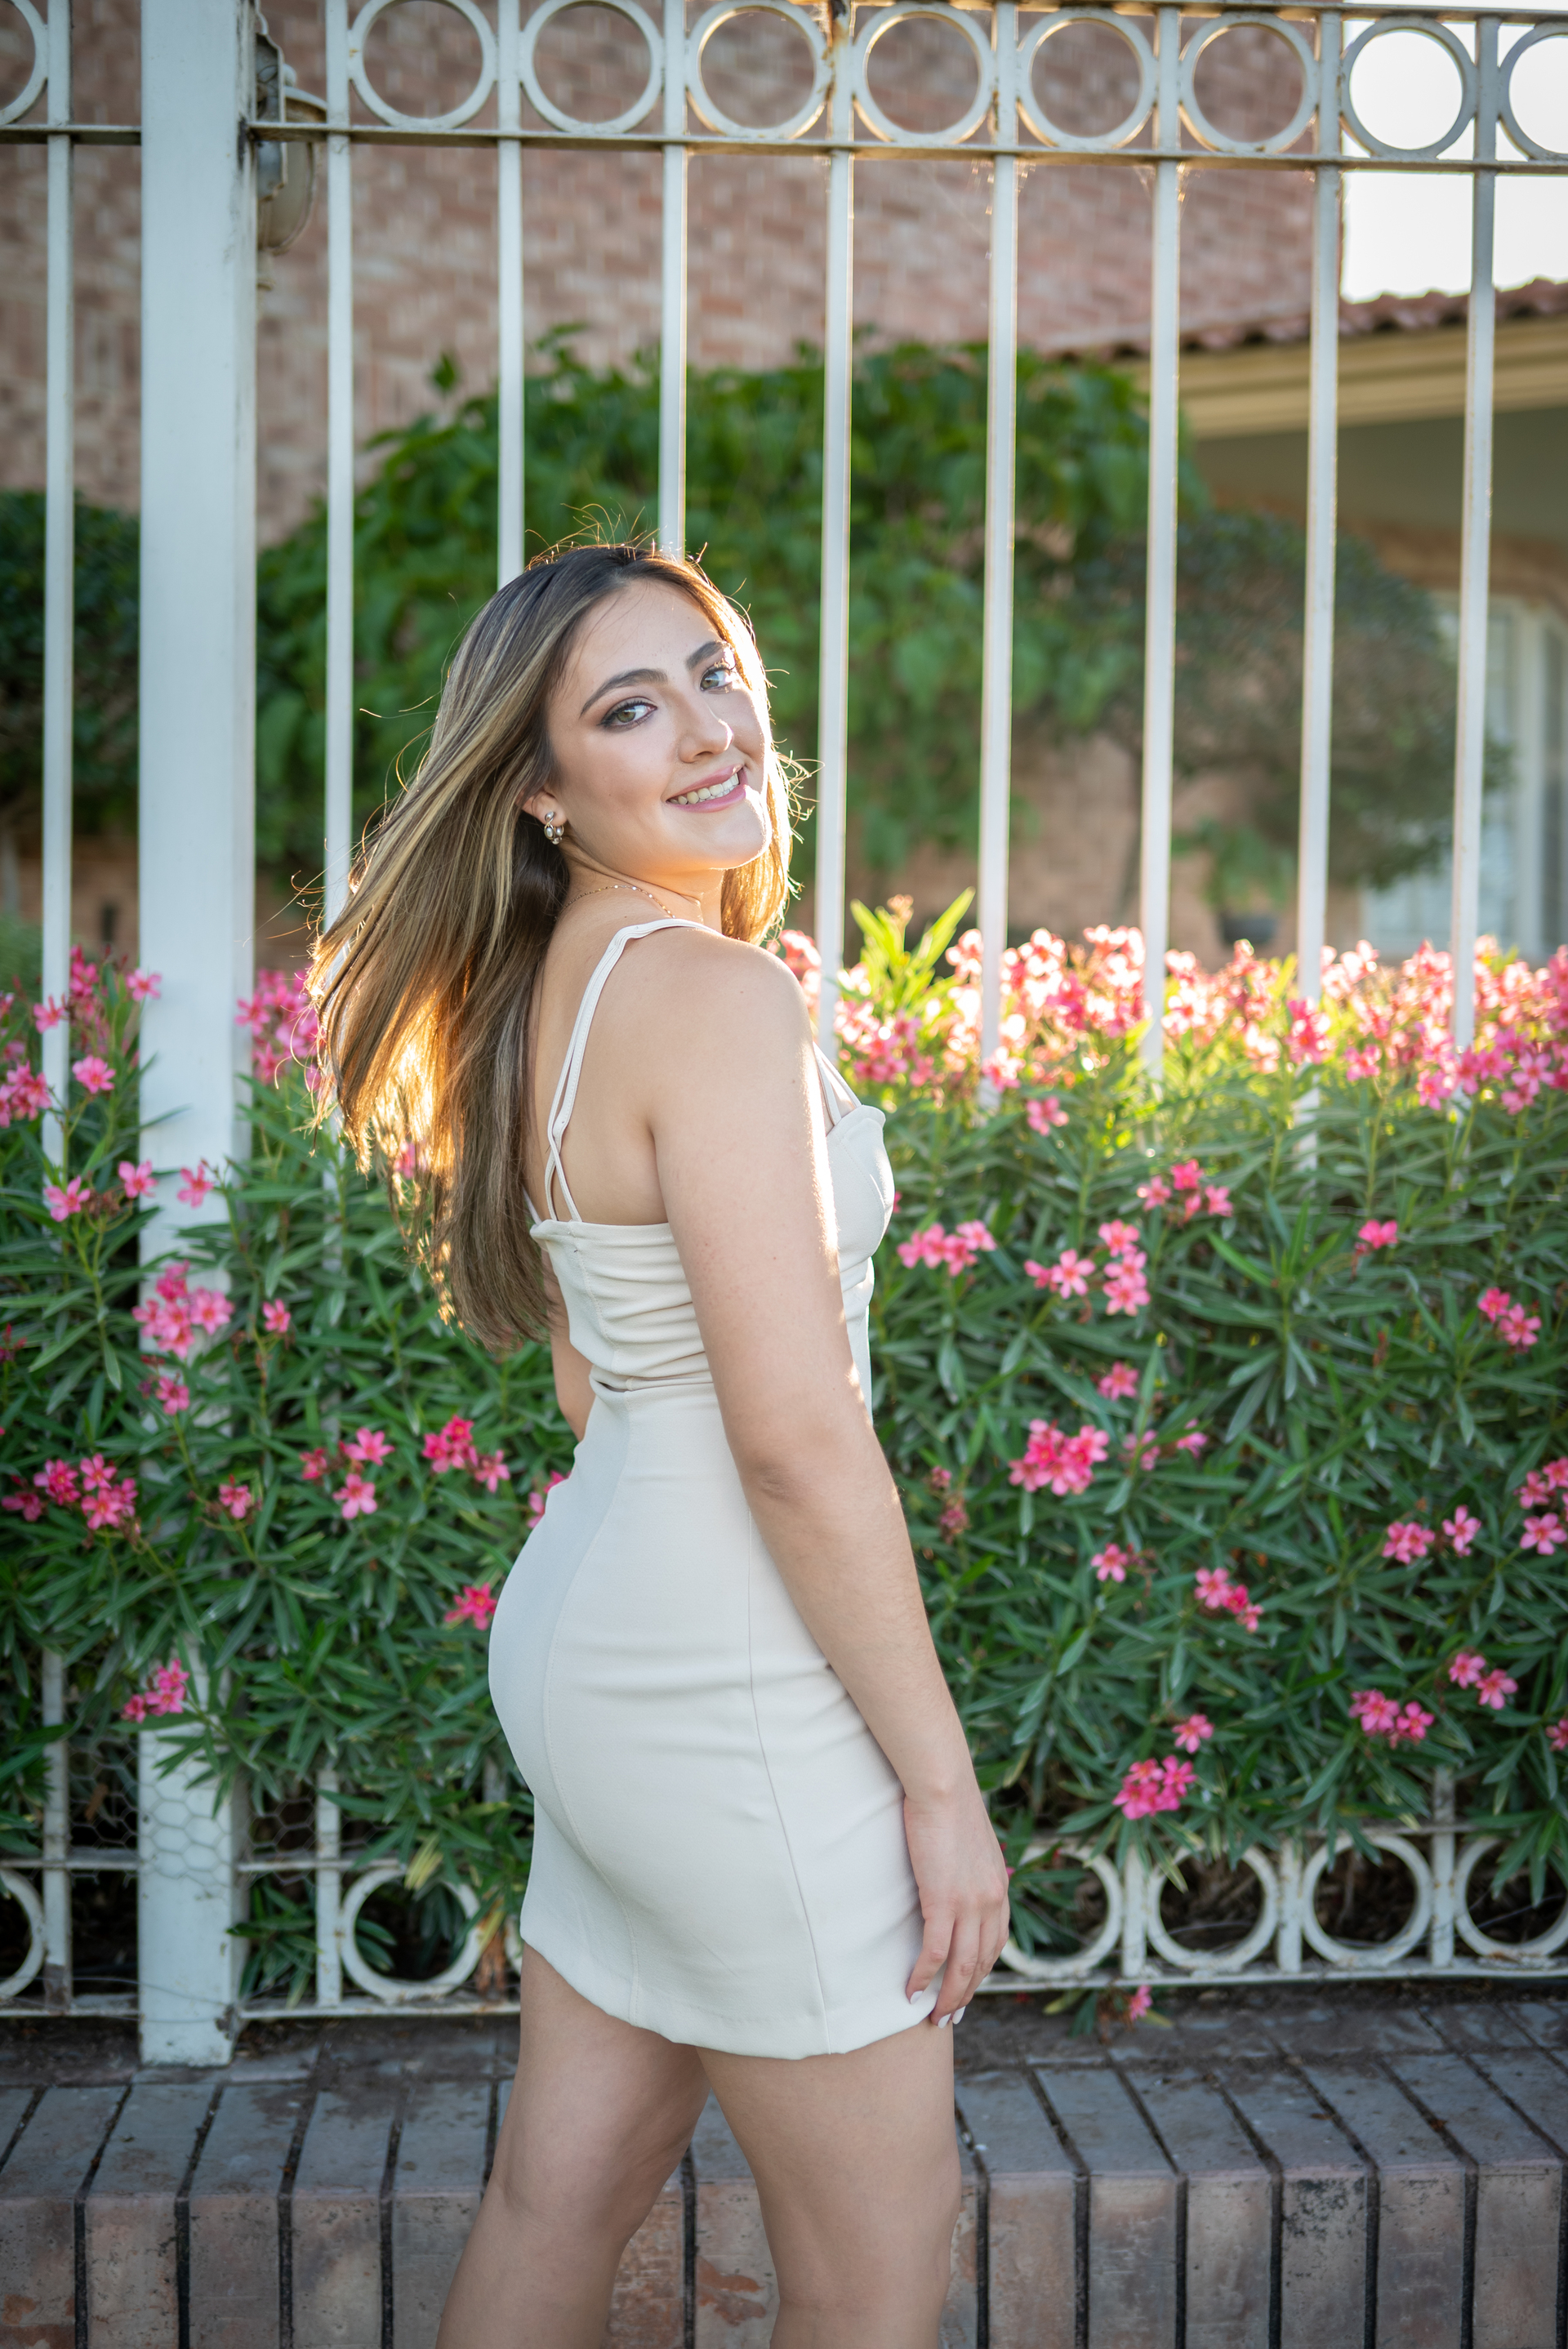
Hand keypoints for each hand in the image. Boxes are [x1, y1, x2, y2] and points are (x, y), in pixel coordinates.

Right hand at [902, 1783, 1011, 2025]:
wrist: (943, 1784)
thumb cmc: (948, 1802)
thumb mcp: (970, 1839)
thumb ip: (968, 1864)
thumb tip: (954, 1872)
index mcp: (999, 1887)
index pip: (996, 1942)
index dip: (982, 1971)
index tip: (966, 1988)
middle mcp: (992, 1901)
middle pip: (982, 1963)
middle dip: (965, 1995)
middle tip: (948, 2018)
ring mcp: (970, 1903)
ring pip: (963, 1967)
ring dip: (948, 1998)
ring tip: (933, 2018)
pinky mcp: (943, 1900)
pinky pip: (936, 1952)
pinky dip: (923, 1976)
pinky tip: (911, 1990)